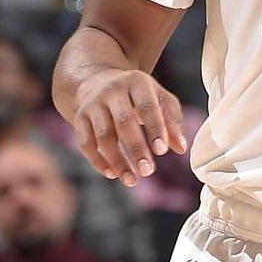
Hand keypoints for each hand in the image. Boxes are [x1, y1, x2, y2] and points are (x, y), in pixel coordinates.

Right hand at [73, 68, 186, 186]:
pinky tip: (112, 174)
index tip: (161, 151)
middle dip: (136, 149)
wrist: (98, 80)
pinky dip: (98, 160)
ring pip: (103, 135)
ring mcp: (93, 103)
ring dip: (117, 160)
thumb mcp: (159, 98)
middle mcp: (112, 90)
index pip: (147, 106)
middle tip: (148, 171)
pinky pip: (86, 142)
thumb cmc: (138, 95)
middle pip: (124, 122)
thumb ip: (172, 121)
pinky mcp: (79, 117)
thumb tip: (181, 148)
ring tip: (131, 180)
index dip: (155, 128)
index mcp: (137, 82)